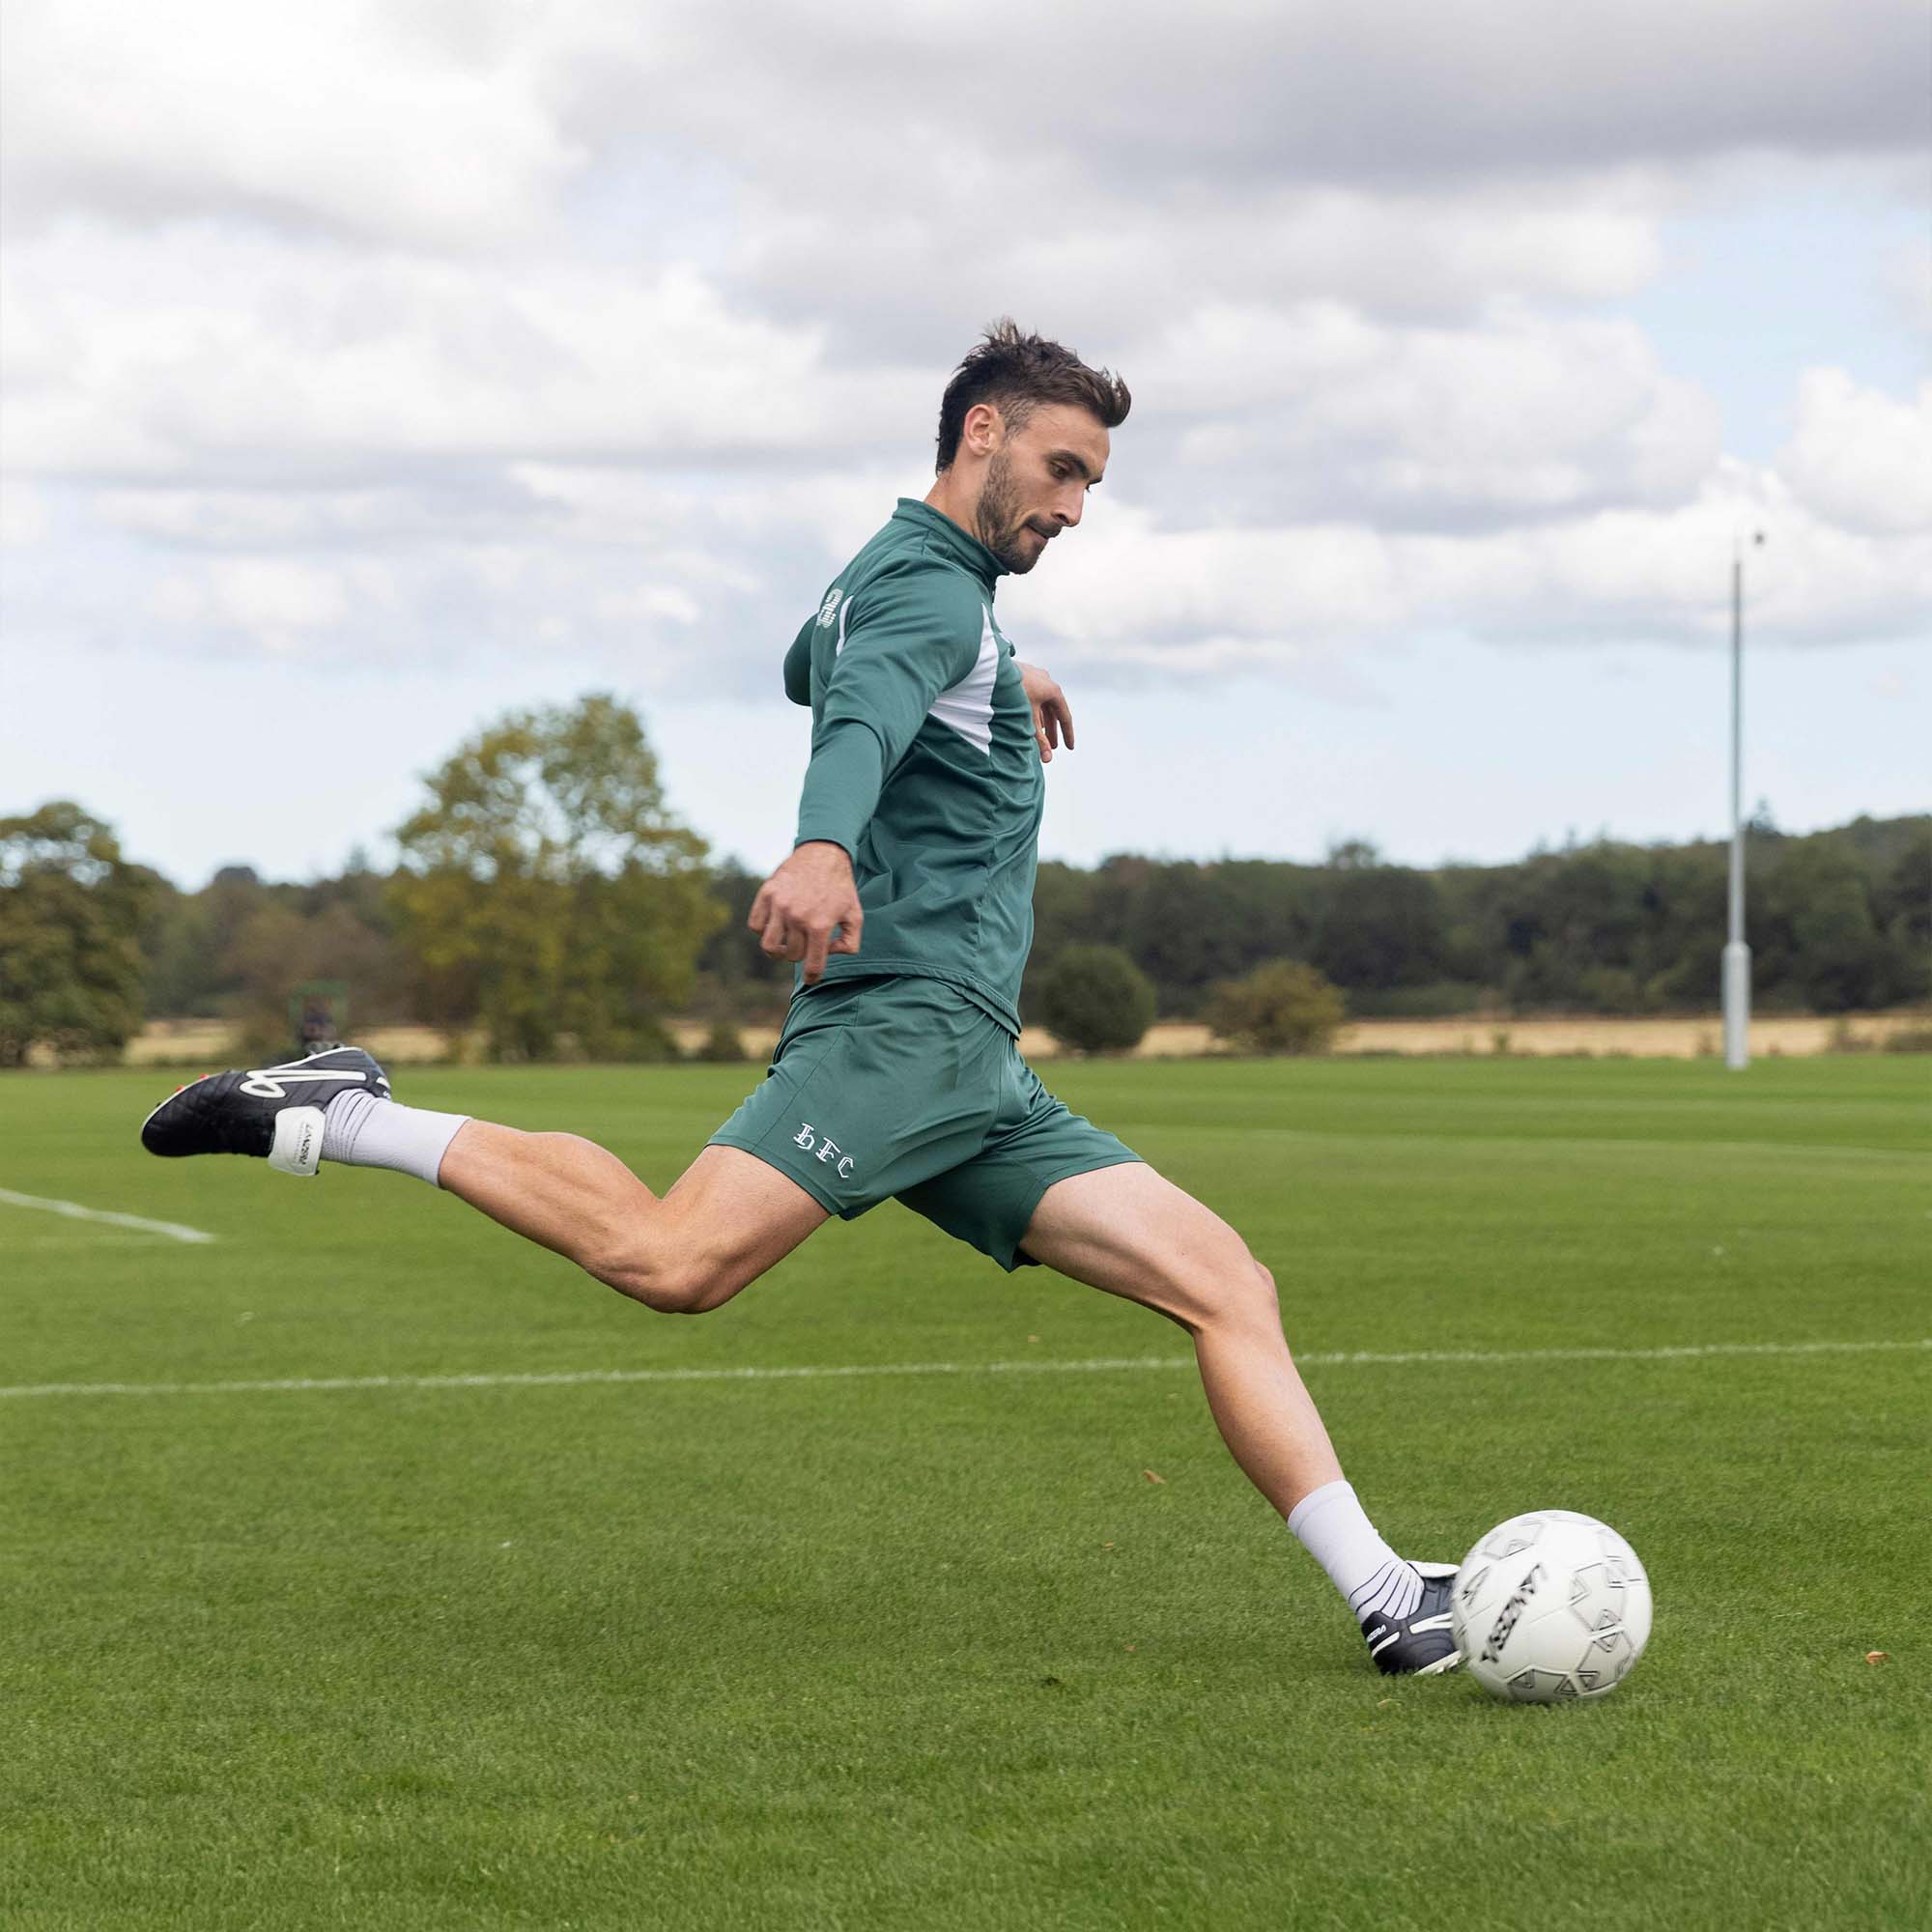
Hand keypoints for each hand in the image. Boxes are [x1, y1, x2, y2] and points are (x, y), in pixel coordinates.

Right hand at [747, 841, 863, 984]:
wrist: (824, 853)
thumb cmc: (841, 887)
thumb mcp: (855, 915)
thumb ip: (850, 942)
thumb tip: (830, 955)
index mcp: (820, 925)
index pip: (812, 964)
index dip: (812, 977)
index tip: (811, 979)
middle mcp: (797, 917)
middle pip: (792, 955)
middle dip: (800, 954)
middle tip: (806, 944)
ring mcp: (779, 905)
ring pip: (769, 946)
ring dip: (777, 949)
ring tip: (786, 942)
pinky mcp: (767, 894)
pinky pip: (755, 925)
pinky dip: (762, 930)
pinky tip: (775, 924)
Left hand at [1017, 660, 1074, 763]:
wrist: (992, 671)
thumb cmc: (1012, 694)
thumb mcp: (1028, 719)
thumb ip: (1038, 740)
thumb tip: (1047, 760)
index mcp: (1053, 691)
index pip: (1065, 717)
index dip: (1067, 734)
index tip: (1069, 748)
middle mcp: (1047, 681)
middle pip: (1053, 710)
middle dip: (1052, 730)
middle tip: (1052, 747)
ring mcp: (1035, 676)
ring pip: (1043, 703)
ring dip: (1042, 720)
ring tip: (1041, 735)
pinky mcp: (1023, 675)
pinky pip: (1034, 696)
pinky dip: (1034, 710)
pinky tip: (1028, 719)